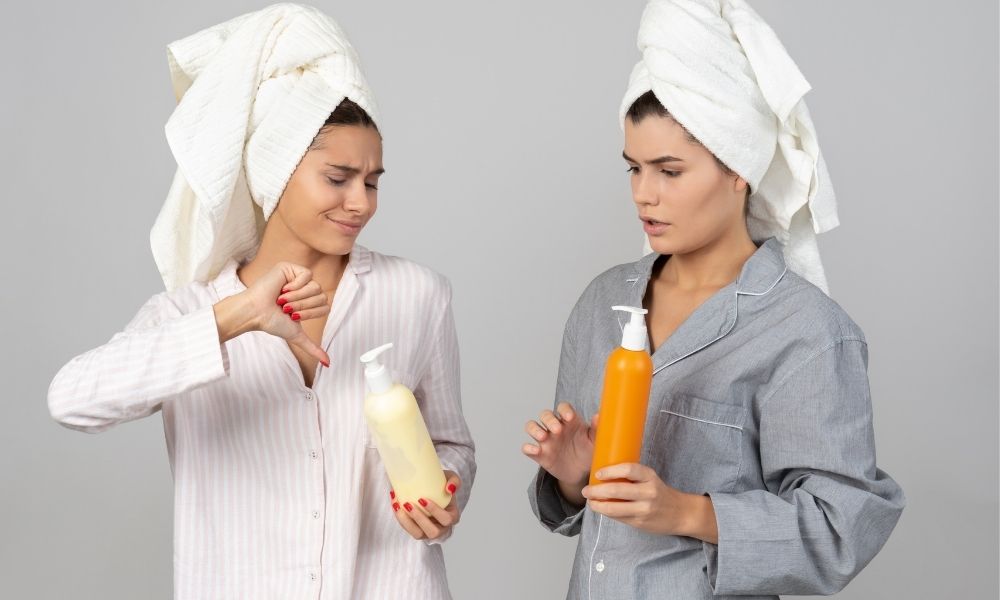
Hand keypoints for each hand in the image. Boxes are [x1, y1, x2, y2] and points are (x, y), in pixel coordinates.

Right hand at [217, 262, 330, 365]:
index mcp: (307, 302)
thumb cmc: (272, 323)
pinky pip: (307, 275)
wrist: (256, 313)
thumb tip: (328, 364)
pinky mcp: (290, 268)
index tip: (292, 316)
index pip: (325, 307)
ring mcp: (297, 277)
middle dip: (304, 306)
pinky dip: (296, 285)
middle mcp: (304, 289)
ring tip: (282, 300)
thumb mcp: (297, 335)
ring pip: (315, 286)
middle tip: (286, 308)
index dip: (311, 314)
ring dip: (298, 298)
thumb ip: (313, 347)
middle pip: (321, 296)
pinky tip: (283, 289)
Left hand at [391, 471, 461, 540]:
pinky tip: (394, 505)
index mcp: (452, 516)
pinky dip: (400, 518)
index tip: (422, 499)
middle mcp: (442, 528)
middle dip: (419, 519)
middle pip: (433, 532)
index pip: (447, 519)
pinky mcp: (417, 531)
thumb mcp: (451, 478)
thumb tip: (449, 488)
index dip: (435, 511)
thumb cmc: (442, 485)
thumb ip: (454, 480)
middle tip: (408, 504)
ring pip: (418, 534)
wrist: (432, 489)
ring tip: (398, 506)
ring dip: (406, 522)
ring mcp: (428, 532)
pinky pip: (408, 529)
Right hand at [522, 402, 596, 485]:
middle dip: (549, 420)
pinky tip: (535, 451)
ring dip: (535, 429)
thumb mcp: (594, 442)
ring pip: (532, 426)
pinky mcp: (539, 454)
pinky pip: (527, 447)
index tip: (569, 417)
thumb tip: (598, 416)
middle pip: (545, 415)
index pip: (562, 408)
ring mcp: (545, 440)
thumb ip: (596, 429)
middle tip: (557, 430)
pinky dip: (528, 448)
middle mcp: (555, 427)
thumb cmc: (587, 452)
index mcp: (569, 421)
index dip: (564, 410)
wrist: (581, 473)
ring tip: (543, 437)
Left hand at [582, 463, 717, 542]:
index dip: (610, 471)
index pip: (628, 469)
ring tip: (590, 502)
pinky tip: (601, 509)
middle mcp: (648, 492)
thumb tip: (603, 475)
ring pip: (614, 508)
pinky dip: (606, 513)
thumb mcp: (650, 479)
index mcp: (650, 477)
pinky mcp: (640, 522)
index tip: (597, 473)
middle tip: (586, 490)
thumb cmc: (661, 493)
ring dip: (597, 505)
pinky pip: (618, 517)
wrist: (681, 513)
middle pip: (617, 490)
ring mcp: (644, 509)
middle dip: (596, 491)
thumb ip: (631, 478)